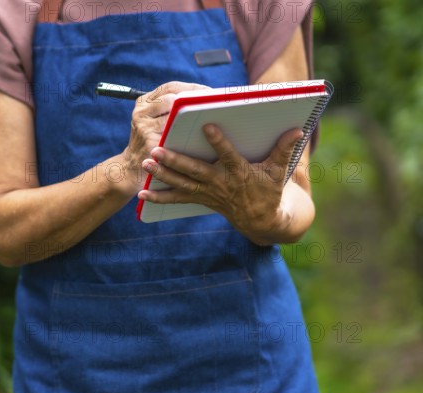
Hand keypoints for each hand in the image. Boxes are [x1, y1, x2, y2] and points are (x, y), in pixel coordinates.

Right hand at [119, 81, 208, 193]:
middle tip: (217, 103)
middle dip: (195, 99)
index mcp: (144, 103)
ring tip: (215, 117)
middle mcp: (141, 112)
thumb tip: (208, 100)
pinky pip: (174, 135)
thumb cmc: (151, 145)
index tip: (212, 92)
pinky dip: (190, 133)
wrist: (130, 171)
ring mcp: (143, 127)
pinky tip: (205, 134)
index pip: (171, 87)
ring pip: (174, 115)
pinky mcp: (149, 144)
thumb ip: (171, 111)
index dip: (192, 88)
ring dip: (194, 115)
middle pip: (173, 98)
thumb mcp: (154, 123)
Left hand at [138, 124, 304, 244]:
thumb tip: (297, 129)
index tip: (207, 126)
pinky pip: (178, 198)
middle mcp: (220, 183)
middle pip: (195, 171)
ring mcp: (208, 193)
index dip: (219, 141)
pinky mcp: (201, 199)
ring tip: (146, 163)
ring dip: (163, 174)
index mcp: (239, 172)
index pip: (228, 155)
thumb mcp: (278, 171)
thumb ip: (283, 150)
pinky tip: (143, 192)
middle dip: (175, 161)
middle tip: (156, 149)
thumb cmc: (269, 190)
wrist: (261, 220)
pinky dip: (160, 196)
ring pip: (182, 183)